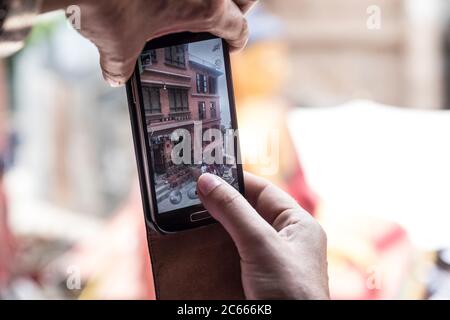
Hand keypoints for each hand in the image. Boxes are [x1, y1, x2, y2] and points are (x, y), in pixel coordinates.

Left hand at [42, 0, 255, 85]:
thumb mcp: (118, 43)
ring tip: (197, 5)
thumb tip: (116, 75)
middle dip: (239, 7)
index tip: (230, 46)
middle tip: (225, 15)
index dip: (237, 40)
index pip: (238, 26)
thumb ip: (121, 64)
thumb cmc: (107, 3)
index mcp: (206, 8)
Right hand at [197, 172, 329, 299]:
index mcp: (298, 224)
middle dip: (222, 205)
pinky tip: (200, 246)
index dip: (236, 181)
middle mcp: (286, 239)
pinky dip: (218, 250)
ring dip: (216, 228)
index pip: (264, 191)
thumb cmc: (290, 292)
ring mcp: (272, 260)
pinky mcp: (258, 278)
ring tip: (190, 219)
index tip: (209, 174)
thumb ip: (233, 211)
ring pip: (239, 234)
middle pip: (249, 212)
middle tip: (193, 197)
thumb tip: (207, 181)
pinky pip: (235, 255)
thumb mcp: (260, 244)